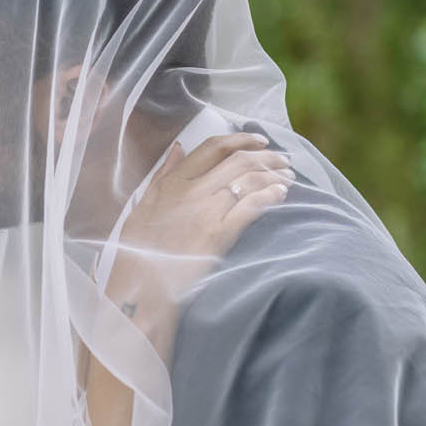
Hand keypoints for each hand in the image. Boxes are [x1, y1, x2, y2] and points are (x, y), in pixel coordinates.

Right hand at [108, 132, 291, 340]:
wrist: (140, 287)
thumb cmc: (138, 250)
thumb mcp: (142, 205)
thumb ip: (163, 174)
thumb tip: (179, 147)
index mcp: (173, 182)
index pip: (213, 147)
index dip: (241, 139)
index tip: (259, 141)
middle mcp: (192, 191)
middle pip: (238, 161)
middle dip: (267, 157)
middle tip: (284, 161)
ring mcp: (207, 211)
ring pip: (249, 180)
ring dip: (274, 175)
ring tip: (288, 178)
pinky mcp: (219, 234)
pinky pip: (251, 206)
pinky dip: (270, 196)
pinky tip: (281, 195)